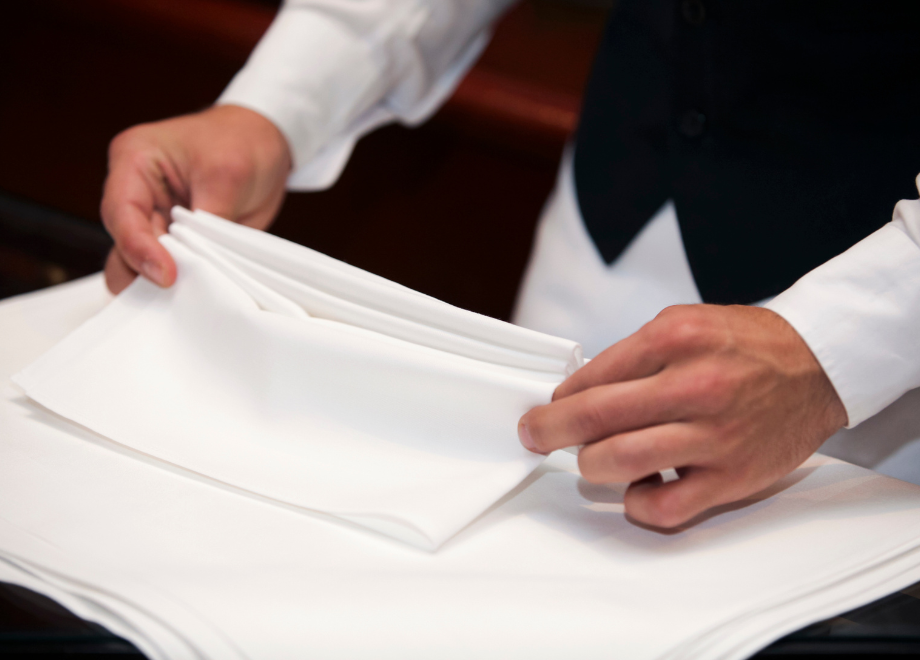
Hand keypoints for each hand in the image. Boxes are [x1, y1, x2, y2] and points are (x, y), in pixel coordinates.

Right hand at [100, 105, 291, 292]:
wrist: (266, 142)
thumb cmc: (242, 141)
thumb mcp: (228, 174)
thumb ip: (208, 218)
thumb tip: (196, 262)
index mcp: (135, 161)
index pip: (122, 212)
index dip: (139, 249)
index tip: (166, 276)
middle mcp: (137, 192)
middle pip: (123, 245)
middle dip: (143, 275)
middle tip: (172, 298)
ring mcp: (155, 218)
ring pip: (140, 264)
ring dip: (160, 285)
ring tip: (185, 304)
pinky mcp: (177, 240)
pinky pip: (171, 268)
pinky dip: (182, 286)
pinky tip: (196, 299)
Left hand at [518, 305, 846, 527]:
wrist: (818, 366)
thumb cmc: (746, 346)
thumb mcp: (685, 323)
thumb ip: (632, 355)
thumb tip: (579, 391)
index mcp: (675, 339)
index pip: (592, 376)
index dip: (560, 397)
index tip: (549, 407)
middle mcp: (693, 385)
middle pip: (594, 418)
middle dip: (549, 431)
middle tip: (536, 435)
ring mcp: (713, 436)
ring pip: (619, 462)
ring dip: (589, 465)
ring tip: (590, 459)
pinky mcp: (730, 478)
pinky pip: (663, 507)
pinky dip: (635, 503)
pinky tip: (636, 488)